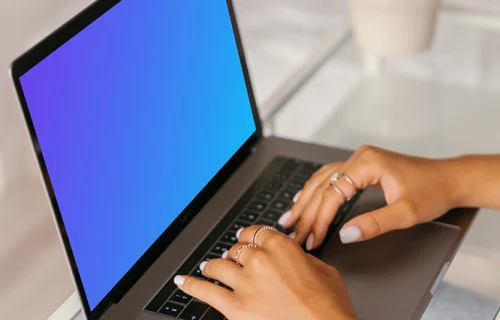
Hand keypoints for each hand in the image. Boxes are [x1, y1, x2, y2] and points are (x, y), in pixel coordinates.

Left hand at [174, 226, 356, 319]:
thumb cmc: (329, 307)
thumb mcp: (324, 270)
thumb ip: (301, 258)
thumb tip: (292, 257)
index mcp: (280, 247)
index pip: (255, 233)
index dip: (248, 237)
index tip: (246, 239)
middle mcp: (259, 260)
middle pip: (236, 250)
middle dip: (235, 255)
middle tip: (234, 260)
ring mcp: (244, 283)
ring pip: (218, 266)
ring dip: (213, 266)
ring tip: (209, 268)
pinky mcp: (234, 307)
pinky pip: (205, 292)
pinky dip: (191, 285)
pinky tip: (183, 281)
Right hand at [279, 145, 457, 249]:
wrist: (449, 179)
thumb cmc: (432, 192)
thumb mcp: (406, 214)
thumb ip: (374, 224)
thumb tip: (345, 234)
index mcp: (367, 163)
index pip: (332, 193)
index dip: (319, 218)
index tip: (311, 237)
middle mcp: (359, 157)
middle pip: (322, 185)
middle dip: (306, 211)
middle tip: (293, 232)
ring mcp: (359, 159)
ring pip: (322, 179)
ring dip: (305, 199)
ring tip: (290, 217)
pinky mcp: (361, 166)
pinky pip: (330, 177)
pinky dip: (316, 191)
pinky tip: (306, 199)